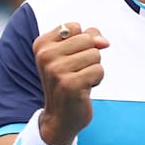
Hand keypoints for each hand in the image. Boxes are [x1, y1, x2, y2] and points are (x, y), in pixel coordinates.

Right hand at [33, 22, 108, 144]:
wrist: (60, 117)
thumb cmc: (68, 81)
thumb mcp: (73, 54)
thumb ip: (89, 37)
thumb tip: (103, 41)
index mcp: (41, 44)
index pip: (75, 27)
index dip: (82, 42)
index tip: (70, 58)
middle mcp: (45, 56)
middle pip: (87, 39)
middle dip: (90, 56)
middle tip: (77, 71)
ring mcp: (56, 70)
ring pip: (95, 55)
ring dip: (93, 69)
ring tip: (80, 80)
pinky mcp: (70, 84)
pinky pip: (98, 70)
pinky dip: (96, 80)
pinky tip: (83, 89)